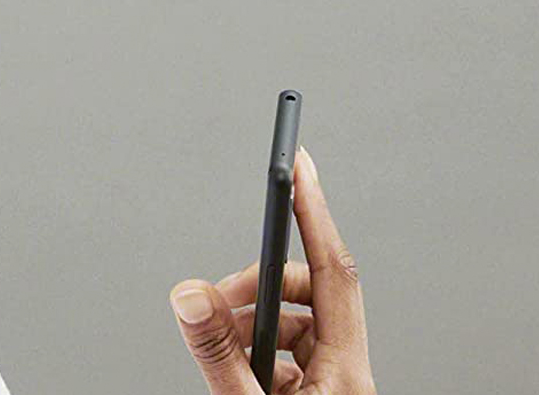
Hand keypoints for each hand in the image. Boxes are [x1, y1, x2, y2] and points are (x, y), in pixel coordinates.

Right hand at [167, 147, 376, 394]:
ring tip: (220, 344)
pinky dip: (255, 349)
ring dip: (250, 321)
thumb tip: (191, 294)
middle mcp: (347, 372)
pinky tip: (234, 367)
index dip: (312, 211)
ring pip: (294, 323)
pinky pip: (287, 353)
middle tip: (218, 296)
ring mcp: (333, 384)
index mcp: (347, 372)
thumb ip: (218, 352)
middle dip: (258, 283)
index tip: (297, 167)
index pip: (332, 269)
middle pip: (308, 293)